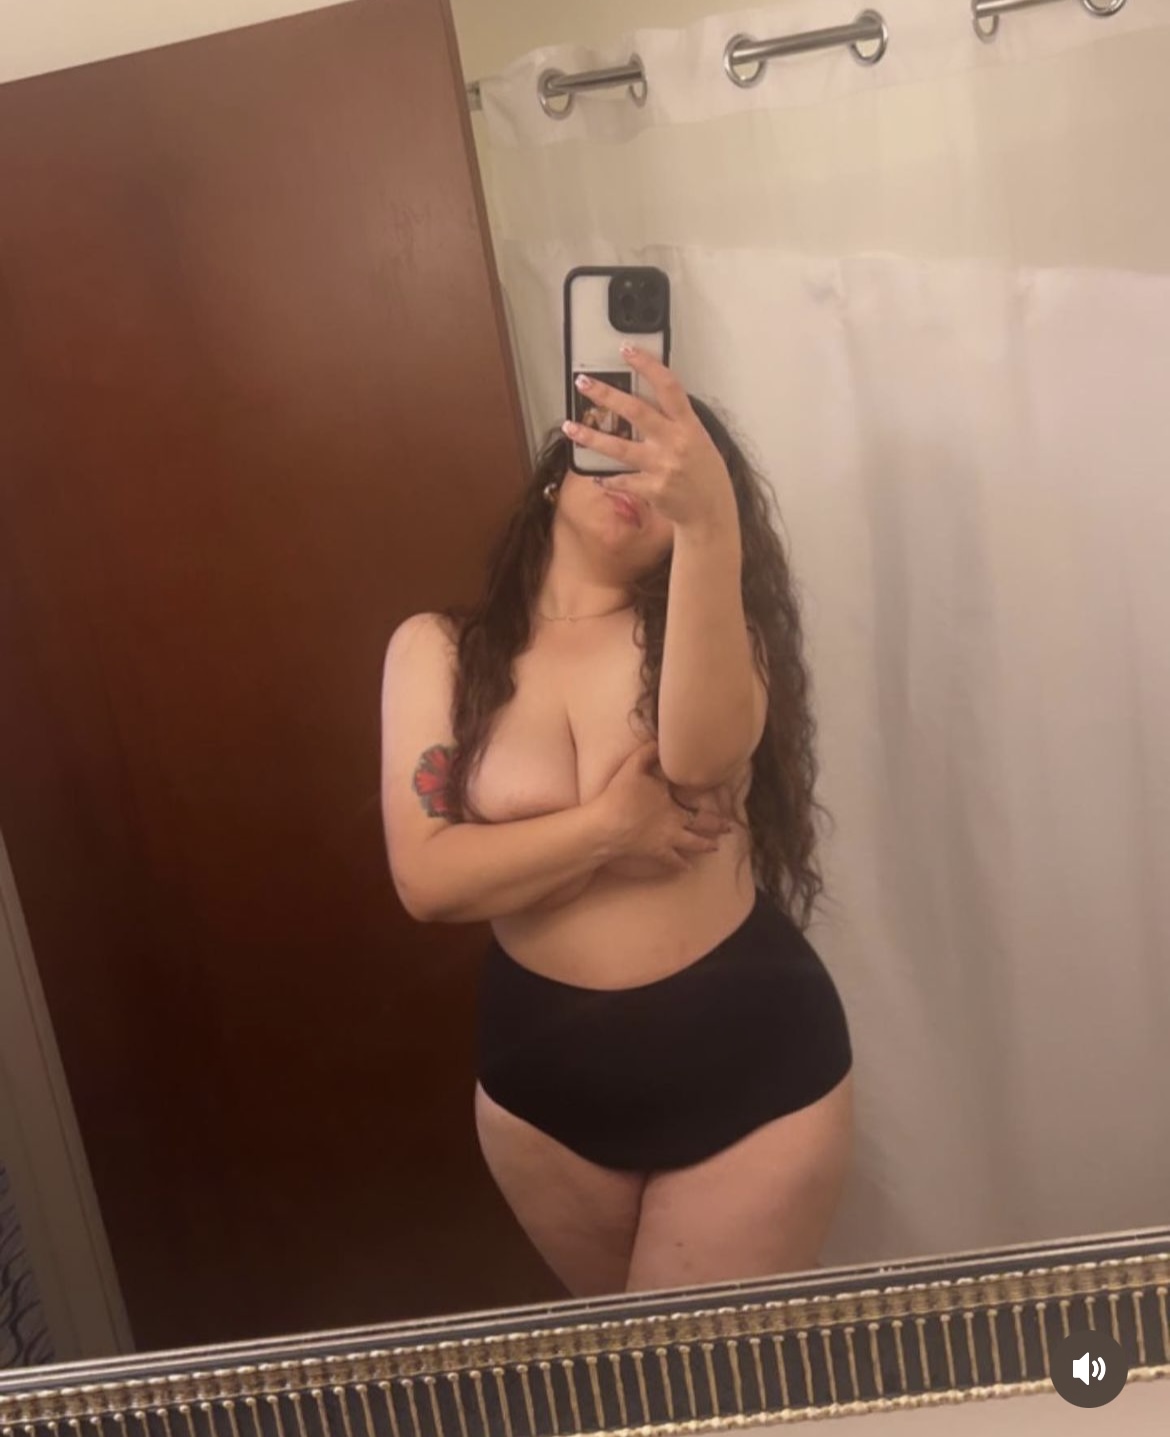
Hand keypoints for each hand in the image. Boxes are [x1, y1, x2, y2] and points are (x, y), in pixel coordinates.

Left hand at [562, 347, 736, 529]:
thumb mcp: (699, 441)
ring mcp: (662, 467)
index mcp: (689, 426)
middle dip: (606, 395)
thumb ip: (676, 423)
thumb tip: (646, 404)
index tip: (626, 350)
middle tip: (583, 383)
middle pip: (636, 411)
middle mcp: (675, 442)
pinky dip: (607, 478)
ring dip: (591, 437)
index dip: (647, 365)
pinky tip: (597, 475)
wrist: (711, 512)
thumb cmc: (705, 474)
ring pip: (619, 447)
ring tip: (569, 427)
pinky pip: (621, 479)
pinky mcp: (652, 489)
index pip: (668, 387)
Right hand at [592, 741, 731, 870]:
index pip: (693, 796)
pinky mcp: (657, 852)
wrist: (607, 826)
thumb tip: (660, 742)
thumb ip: (647, 753)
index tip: (721, 794)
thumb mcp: (632, 766)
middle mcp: (676, 820)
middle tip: (729, 828)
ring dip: (706, 845)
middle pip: (702, 823)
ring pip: (693, 844)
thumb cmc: (619, 795)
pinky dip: (681, 865)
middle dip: (717, 825)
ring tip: (716, 847)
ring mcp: (668, 839)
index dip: (707, 795)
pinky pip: (673, 860)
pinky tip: (687, 868)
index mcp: (672, 799)